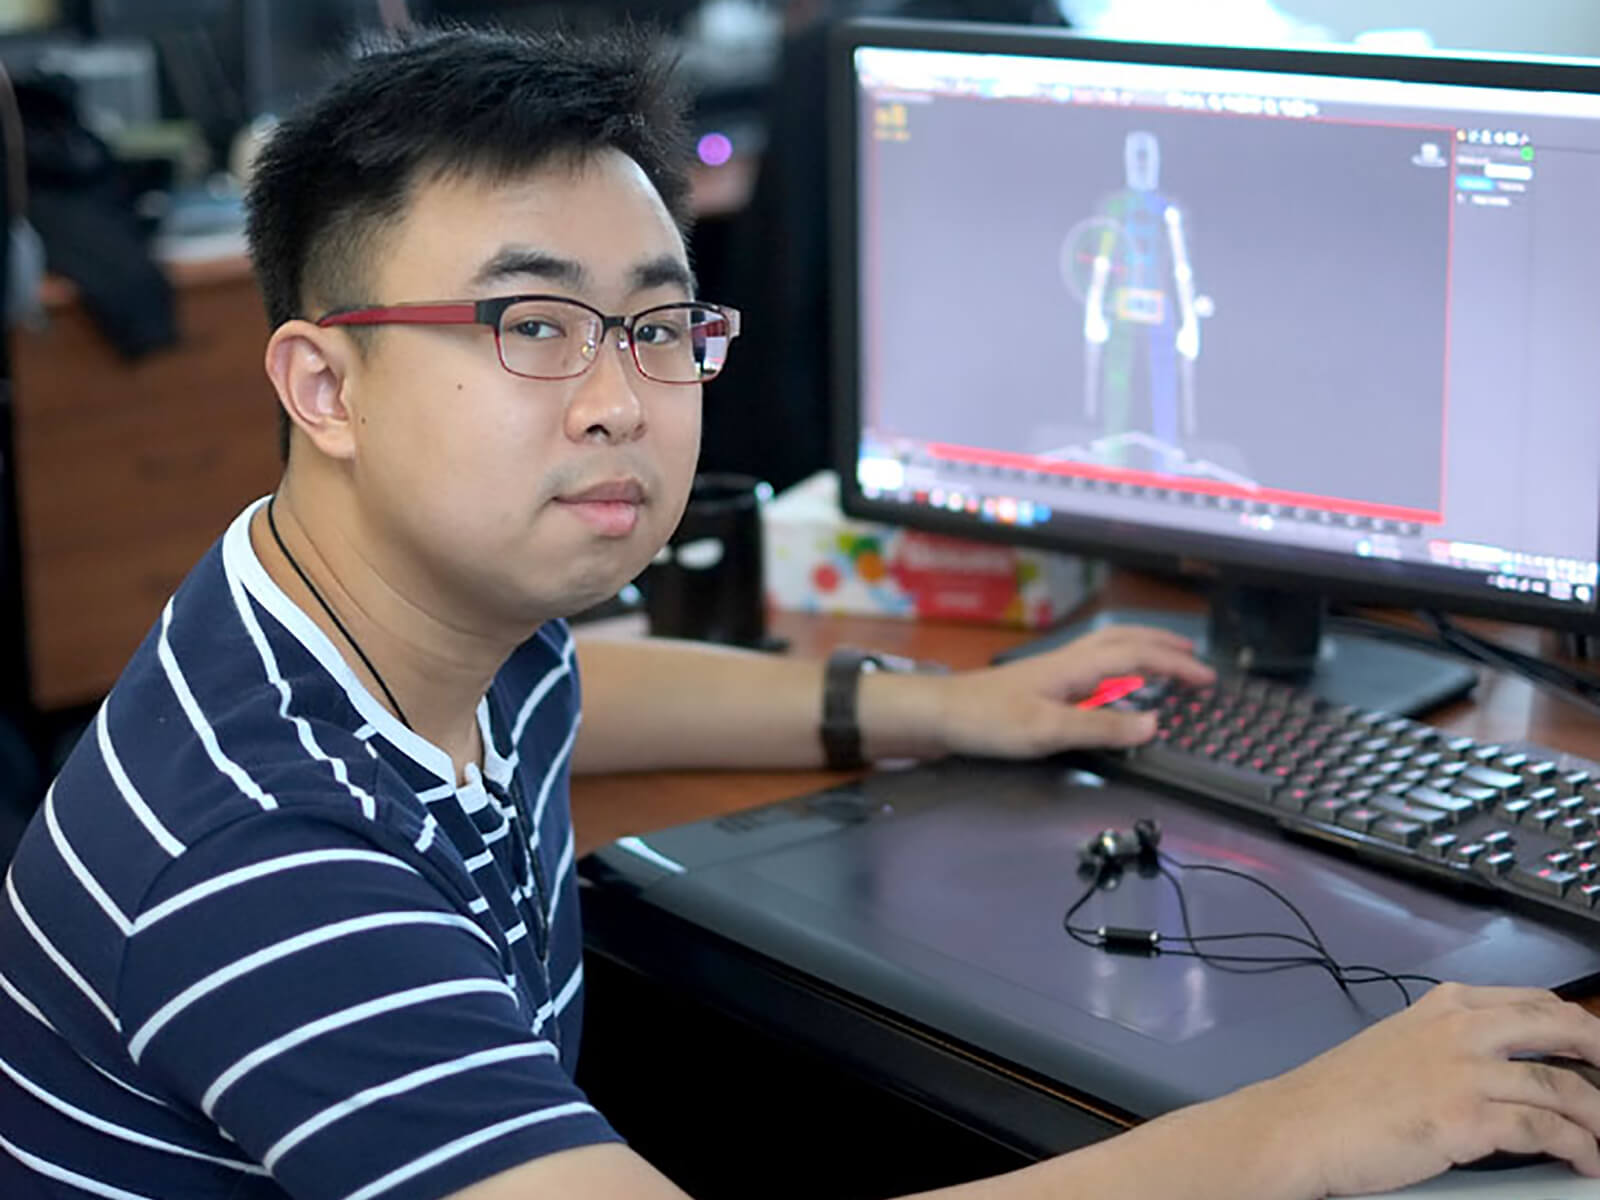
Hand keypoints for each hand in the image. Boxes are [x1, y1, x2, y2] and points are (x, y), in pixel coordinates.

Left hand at [927, 623, 1214, 759]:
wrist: (938, 714)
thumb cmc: (988, 721)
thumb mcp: (1047, 731)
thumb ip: (1101, 727)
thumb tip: (1155, 723)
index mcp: (1075, 667)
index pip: (1138, 656)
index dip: (1176, 666)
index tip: (1208, 679)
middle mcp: (1068, 661)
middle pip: (1124, 641)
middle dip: (1163, 646)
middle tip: (1194, 658)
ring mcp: (1053, 670)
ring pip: (1108, 647)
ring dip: (1141, 649)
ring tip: (1164, 660)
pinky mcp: (1040, 683)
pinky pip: (1093, 664)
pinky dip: (1118, 665)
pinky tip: (1113, 684)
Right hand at [1240, 983, 1599, 1197]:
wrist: (1301, 1123)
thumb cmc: (1342, 1093)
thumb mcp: (1402, 1044)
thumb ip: (1451, 1043)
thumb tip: (1503, 1065)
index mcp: (1447, 1004)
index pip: (1535, 1002)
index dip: (1578, 1026)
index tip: (1596, 1049)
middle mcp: (1462, 1028)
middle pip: (1562, 1029)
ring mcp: (1466, 1070)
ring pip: (1564, 1087)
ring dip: (1599, 1118)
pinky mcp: (1467, 1117)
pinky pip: (1545, 1130)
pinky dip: (1577, 1148)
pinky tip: (1585, 1161)